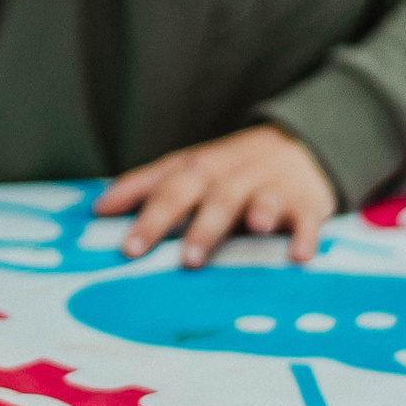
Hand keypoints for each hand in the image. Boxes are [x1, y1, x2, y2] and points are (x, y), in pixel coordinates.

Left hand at [96, 124, 336, 265]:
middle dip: (200, 225)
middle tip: (186, 260)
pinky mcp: (305, 204)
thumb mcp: (185, 168)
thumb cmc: (227, 169)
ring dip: (257, 215)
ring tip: (255, 229)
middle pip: (214, 198)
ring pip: (261, 202)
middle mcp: (231, 177)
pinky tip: (300, 255)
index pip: (168, 191)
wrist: (297, 145)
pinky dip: (305, 235)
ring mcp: (270, 189)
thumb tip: (98, 208)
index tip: (128, 248)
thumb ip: (143, 187)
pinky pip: (307, 220)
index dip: (148, 218)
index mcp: (198, 170)